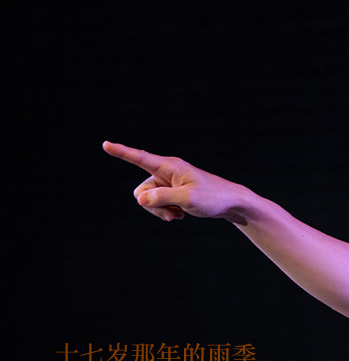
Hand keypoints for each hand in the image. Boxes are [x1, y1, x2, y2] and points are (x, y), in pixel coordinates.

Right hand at [102, 141, 250, 221]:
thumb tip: (140, 199)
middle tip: (171, 215)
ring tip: (178, 216)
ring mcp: (169, 182)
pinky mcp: (172, 191)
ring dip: (159, 211)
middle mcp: (166, 171)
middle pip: (141, 190)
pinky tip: (181, 215)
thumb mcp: (188, 200)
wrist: (231, 203)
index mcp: (170, 166)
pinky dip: (166, 212)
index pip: (141, 158)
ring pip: (148, 199)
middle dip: (151, 206)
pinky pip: (157, 203)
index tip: (105, 144)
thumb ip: (163, 198)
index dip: (122, 152)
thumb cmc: (213, 198)